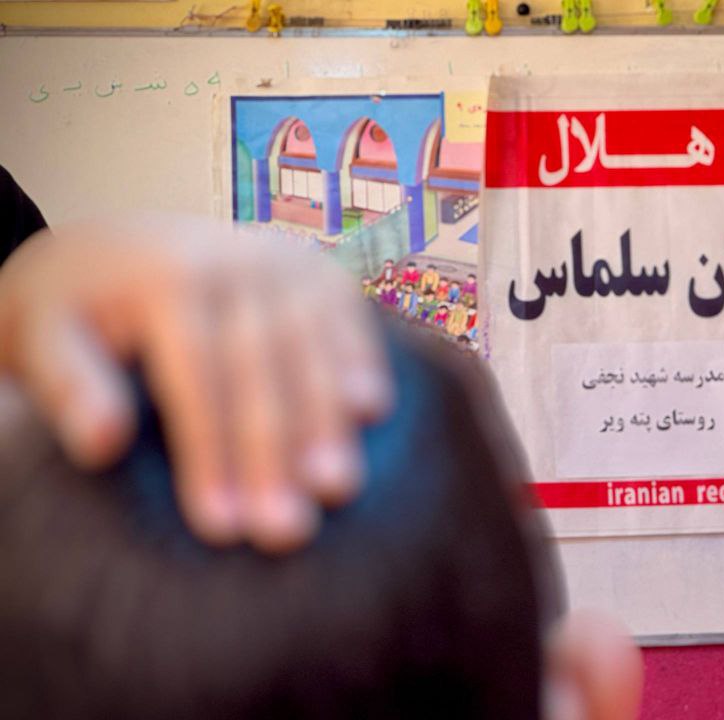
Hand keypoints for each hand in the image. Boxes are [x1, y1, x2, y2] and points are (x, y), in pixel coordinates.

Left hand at [0, 215, 391, 552]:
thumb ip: (69, 387)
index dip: (213, 454)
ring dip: (329, 424)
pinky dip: (362, 363)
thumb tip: (101, 446)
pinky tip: (373, 414)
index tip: (221, 528)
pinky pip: (347, 318)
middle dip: (279, 454)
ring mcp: (283, 260)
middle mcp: (234, 261)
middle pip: (264, 368)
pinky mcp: (315, 270)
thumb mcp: (39, 337)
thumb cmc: (70, 310)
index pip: (198, 377)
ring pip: (312, 348)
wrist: (113, 245)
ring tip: (339, 491)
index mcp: (166, 278)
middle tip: (286, 532)